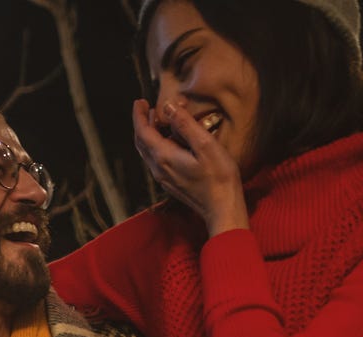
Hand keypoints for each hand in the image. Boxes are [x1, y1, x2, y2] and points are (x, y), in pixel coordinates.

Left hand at [132, 99, 247, 236]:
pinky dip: (157, 145)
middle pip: (142, 142)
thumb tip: (170, 107)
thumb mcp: (205, 145)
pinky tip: (169, 140)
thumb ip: (186, 125)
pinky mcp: (171, 183)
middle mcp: (159, 168)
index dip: (140, 115)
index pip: (143, 132)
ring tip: (158, 119)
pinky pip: (157, 160)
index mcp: (164, 157)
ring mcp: (164, 178)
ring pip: (148, 152)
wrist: (222, 208)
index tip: (140, 101)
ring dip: (149, 134)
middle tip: (148, 107)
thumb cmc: (219, 177)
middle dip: (143, 123)